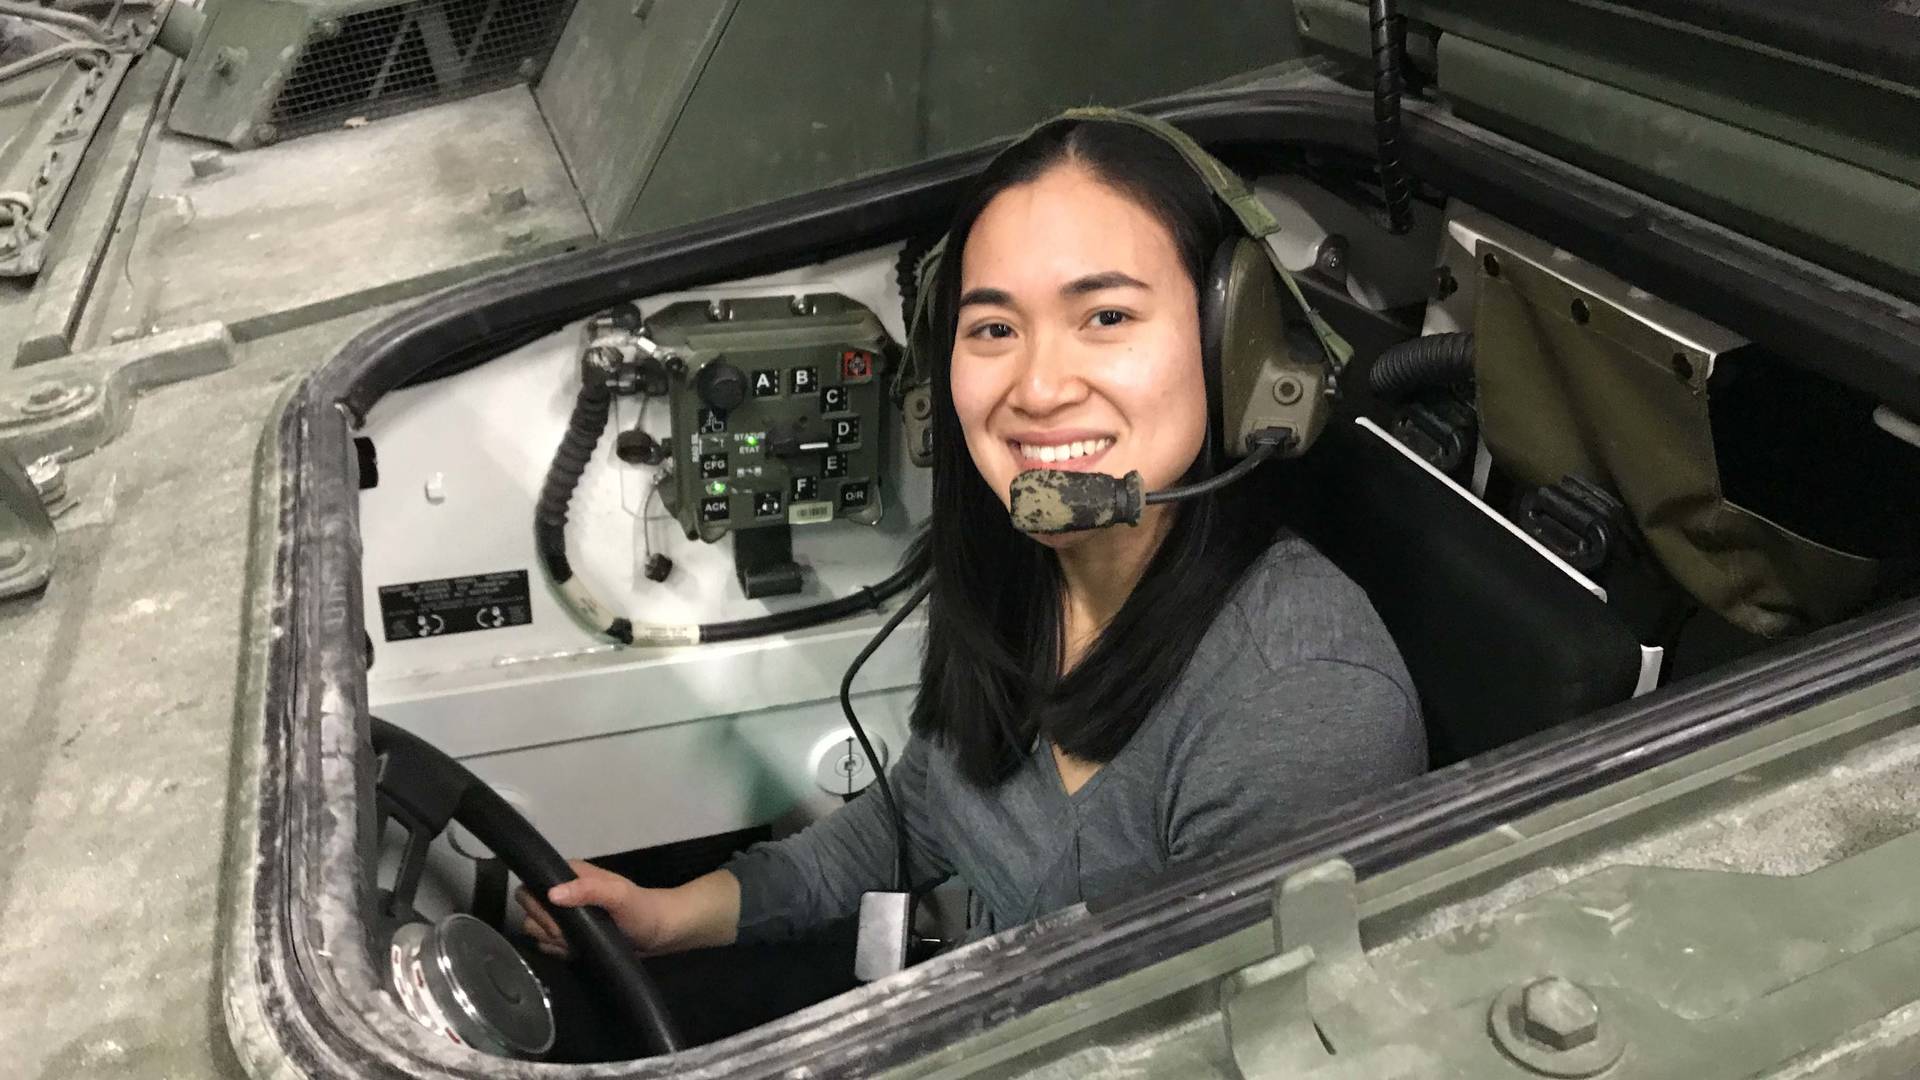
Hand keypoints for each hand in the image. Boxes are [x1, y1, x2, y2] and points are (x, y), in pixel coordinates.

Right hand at [515, 860, 667, 957]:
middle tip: (571, 937)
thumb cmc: (641, 909)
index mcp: (570, 874)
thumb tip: (552, 894)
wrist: (660, 933)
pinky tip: (577, 952)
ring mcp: (565, 915)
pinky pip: (547, 944)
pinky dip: (558, 951)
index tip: (558, 923)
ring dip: (553, 942)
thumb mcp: (620, 896)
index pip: (530, 887)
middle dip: (546, 929)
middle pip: (529, 912)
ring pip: (536, 930)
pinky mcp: (570, 935)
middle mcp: (563, 892)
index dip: (537, 908)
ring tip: (577, 944)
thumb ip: (589, 890)